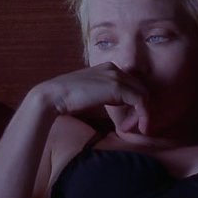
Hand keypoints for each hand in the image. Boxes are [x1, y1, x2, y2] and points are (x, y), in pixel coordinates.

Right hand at [34, 62, 148, 133]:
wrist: (54, 95)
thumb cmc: (68, 98)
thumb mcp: (92, 94)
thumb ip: (105, 95)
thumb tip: (118, 108)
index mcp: (108, 68)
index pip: (130, 85)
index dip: (131, 104)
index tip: (124, 122)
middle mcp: (114, 69)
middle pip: (139, 89)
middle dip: (138, 110)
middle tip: (127, 128)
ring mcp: (116, 76)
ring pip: (142, 95)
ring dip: (140, 115)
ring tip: (127, 129)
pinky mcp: (117, 86)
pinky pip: (140, 101)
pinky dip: (140, 115)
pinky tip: (127, 127)